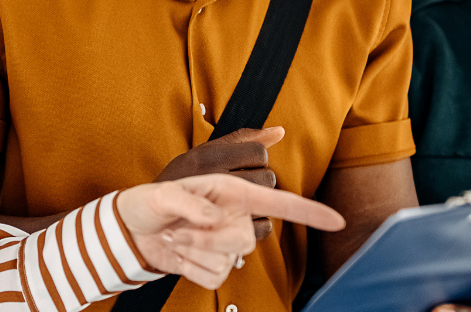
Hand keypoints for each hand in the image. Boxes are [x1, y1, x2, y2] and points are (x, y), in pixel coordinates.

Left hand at [117, 174, 343, 289]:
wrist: (133, 231)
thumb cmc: (149, 203)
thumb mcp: (163, 194)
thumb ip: (191, 201)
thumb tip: (215, 216)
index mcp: (232, 192)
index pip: (278, 203)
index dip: (309, 211)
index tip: (336, 220)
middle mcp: (236, 218)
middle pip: (246, 238)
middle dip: (209, 239)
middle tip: (178, 230)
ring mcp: (227, 244)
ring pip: (229, 259)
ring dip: (194, 253)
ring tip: (175, 237)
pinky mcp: (216, 266)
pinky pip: (215, 277)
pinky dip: (190, 269)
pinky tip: (179, 255)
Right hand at [153, 127, 284, 238]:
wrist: (149, 216)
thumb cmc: (180, 180)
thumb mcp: (203, 151)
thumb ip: (241, 140)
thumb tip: (280, 131)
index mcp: (207, 157)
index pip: (258, 153)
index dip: (256, 158)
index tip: (243, 165)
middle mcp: (212, 179)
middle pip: (266, 177)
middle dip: (259, 180)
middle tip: (241, 184)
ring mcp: (217, 208)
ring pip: (263, 202)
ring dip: (257, 203)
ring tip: (239, 202)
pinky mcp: (223, 234)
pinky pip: (261, 228)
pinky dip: (256, 225)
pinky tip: (239, 219)